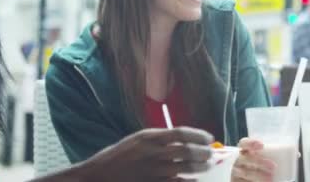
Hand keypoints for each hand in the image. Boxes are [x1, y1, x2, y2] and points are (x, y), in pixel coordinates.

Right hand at [77, 127, 213, 181]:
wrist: (98, 177)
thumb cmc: (118, 157)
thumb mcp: (138, 141)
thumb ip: (159, 140)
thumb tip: (185, 140)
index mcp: (149, 137)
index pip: (182, 133)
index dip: (199, 136)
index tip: (209, 138)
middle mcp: (153, 153)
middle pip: (188, 151)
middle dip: (204, 153)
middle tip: (211, 154)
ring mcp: (154, 171)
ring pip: (186, 169)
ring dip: (200, 167)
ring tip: (206, 166)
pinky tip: (194, 181)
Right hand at [231, 138, 275, 181]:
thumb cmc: (255, 167)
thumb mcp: (258, 160)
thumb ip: (266, 157)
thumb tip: (283, 156)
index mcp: (243, 151)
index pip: (244, 143)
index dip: (251, 143)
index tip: (262, 145)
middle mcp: (237, 160)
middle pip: (247, 158)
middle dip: (260, 162)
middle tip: (274, 166)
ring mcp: (234, 171)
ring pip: (246, 172)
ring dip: (259, 175)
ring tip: (271, 179)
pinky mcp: (234, 181)